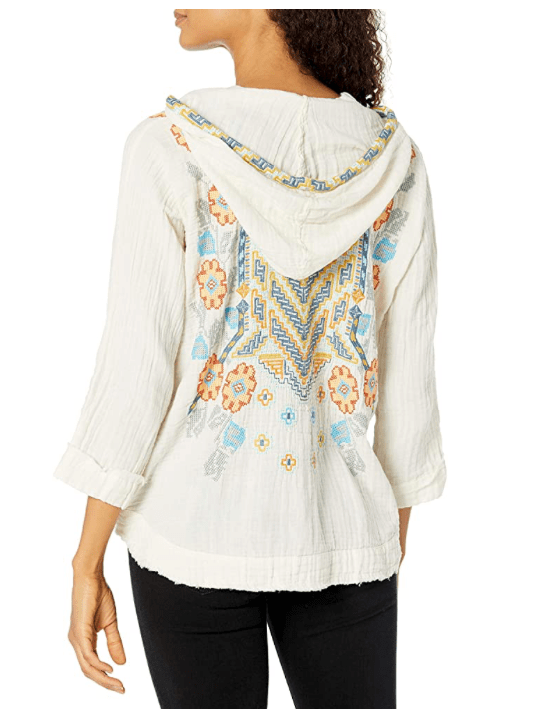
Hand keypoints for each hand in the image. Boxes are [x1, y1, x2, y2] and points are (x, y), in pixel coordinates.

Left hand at [68, 568, 125, 693]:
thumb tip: (121, 663)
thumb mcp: (111, 622)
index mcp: (83, 640)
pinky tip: (108, 670)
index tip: (121, 685)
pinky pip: (87, 654)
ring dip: (103, 678)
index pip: (92, 666)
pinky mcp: (79, 631)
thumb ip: (115, 642)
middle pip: (89, 671)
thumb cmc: (98, 595)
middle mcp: (77, 642)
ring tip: (117, 684)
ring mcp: (76, 637)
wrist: (91, 576)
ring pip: (87, 666)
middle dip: (105, 683)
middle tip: (121, 690)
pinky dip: (97, 664)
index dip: (106, 678)